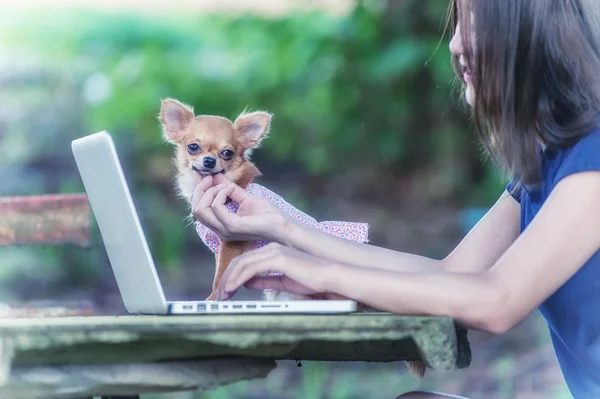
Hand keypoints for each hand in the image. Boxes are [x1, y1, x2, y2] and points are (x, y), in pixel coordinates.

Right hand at [191, 174, 288, 241]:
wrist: (282, 226)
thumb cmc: (267, 214)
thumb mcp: (245, 197)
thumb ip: (229, 188)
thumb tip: (216, 176)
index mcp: (221, 224)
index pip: (198, 209)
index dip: (196, 190)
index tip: (200, 173)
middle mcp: (220, 229)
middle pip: (196, 209)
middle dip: (201, 190)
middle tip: (212, 178)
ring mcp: (225, 230)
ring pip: (200, 209)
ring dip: (211, 192)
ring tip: (226, 186)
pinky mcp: (232, 226)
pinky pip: (216, 207)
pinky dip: (221, 194)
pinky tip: (231, 189)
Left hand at [215, 243, 334, 299]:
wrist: (330, 277)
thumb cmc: (312, 280)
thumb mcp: (283, 281)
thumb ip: (265, 280)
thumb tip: (248, 283)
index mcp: (272, 251)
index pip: (245, 261)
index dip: (232, 276)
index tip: (224, 291)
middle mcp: (271, 249)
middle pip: (240, 261)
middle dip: (226, 278)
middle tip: (219, 296)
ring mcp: (274, 251)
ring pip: (242, 263)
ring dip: (229, 280)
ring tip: (223, 295)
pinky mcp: (278, 258)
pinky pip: (251, 267)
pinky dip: (239, 279)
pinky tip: (232, 288)